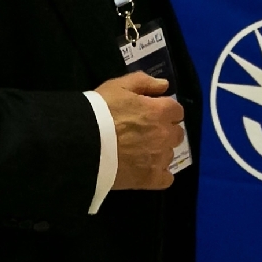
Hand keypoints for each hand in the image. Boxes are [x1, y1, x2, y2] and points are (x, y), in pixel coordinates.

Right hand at [97, 71, 185, 190]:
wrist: (85, 143)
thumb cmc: (101, 110)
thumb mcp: (118, 86)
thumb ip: (144, 82)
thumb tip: (165, 85)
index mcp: (161, 111)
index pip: (177, 111)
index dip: (165, 111)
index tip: (151, 113)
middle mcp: (166, 135)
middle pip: (177, 133)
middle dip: (165, 131)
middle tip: (144, 132)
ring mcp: (160, 159)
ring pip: (169, 155)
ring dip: (159, 152)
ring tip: (138, 152)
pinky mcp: (151, 179)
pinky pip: (166, 179)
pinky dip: (159, 175)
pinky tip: (145, 170)